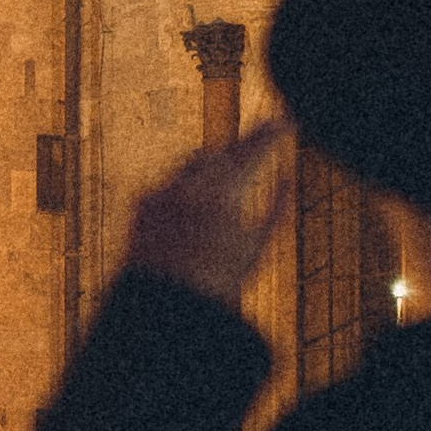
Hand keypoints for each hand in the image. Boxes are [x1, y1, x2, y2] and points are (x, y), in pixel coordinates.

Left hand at [125, 122, 287, 307]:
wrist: (163, 309)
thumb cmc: (219, 284)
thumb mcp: (258, 249)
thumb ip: (277, 208)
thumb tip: (288, 174)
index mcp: (224, 197)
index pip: (252, 151)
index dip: (271, 133)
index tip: (285, 121)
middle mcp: (190, 187)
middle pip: (224, 149)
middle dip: (243, 144)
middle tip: (261, 136)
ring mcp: (162, 191)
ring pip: (195, 161)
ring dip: (215, 161)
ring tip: (231, 168)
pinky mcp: (142, 201)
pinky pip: (171, 180)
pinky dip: (188, 184)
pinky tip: (196, 200)